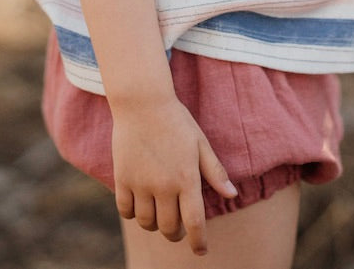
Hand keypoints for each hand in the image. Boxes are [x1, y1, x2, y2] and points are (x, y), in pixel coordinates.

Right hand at [111, 94, 237, 255]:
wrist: (142, 102)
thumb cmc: (176, 121)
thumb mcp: (200, 143)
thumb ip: (215, 171)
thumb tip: (231, 194)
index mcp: (187, 178)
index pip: (194, 222)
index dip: (199, 242)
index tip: (201, 251)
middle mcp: (164, 185)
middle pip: (169, 228)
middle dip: (176, 234)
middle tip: (179, 228)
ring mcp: (141, 183)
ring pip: (147, 223)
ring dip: (154, 224)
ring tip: (160, 213)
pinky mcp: (122, 179)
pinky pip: (126, 211)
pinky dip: (133, 213)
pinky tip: (140, 204)